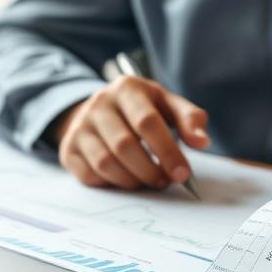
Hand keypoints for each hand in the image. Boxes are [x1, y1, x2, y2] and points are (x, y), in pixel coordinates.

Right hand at [52, 76, 209, 189]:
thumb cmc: (142, 110)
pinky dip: (113, 184)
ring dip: (133, 180)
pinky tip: (126, 178)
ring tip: (149, 180)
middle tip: (165, 181)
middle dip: (150, 170)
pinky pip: (91, 175)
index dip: (167, 151)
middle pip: (125, 145)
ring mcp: (80, 126)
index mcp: (127, 88)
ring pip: (106, 163)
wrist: (100, 110)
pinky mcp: (69, 149)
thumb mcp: (167, 105)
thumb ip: (190, 119)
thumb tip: (202, 142)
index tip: (182, 174)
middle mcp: (99, 104)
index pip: (147, 122)